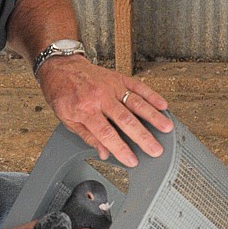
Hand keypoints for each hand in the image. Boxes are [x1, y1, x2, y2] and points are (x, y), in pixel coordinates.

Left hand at [37, 55, 173, 166]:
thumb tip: (104, 153)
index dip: (121, 149)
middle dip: (143, 137)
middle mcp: (101, 97)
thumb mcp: (67, 119)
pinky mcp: (119, 78)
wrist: (61, 67)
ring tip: (166, 128)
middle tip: (156, 150)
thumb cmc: (63, 94)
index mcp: (86, 110)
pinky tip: (163, 105)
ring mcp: (112, 86)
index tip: (132, 160)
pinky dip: (152, 96)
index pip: (107, 133)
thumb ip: (87, 136)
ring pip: (136, 102)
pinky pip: (138, 87)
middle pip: (126, 120)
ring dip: (153, 116)